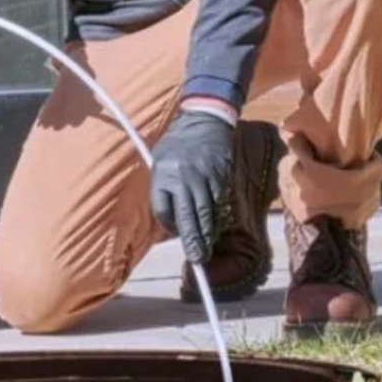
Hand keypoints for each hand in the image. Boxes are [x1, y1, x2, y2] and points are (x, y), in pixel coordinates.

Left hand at [149, 107, 236, 262]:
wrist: (204, 121)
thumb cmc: (177, 144)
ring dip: (206, 235)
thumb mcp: (160, 161)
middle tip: (197, 260)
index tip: (175, 232)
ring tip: (205, 251)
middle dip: (193, 241)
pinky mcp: (220, 179)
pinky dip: (216, 218)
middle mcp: (183, 178)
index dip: (168, 224)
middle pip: (188, 217)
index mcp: (163, 174)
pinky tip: (214, 229)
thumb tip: (170, 219)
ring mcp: (204, 179)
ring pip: (206, 214)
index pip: (162, 209)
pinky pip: (217, 204)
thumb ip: (162, 188)